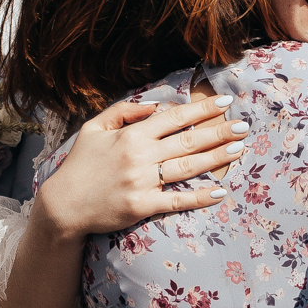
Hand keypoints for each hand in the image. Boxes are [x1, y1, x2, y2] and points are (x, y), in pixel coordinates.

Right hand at [33, 93, 248, 240]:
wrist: (63, 205)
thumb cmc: (80, 165)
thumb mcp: (94, 128)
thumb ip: (123, 111)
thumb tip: (155, 105)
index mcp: (130, 135)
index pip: (174, 117)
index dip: (201, 109)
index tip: (225, 101)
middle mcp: (139, 156)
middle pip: (188, 141)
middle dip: (219, 131)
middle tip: (244, 126)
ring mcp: (142, 182)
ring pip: (187, 167)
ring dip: (216, 158)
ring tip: (239, 149)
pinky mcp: (142, 206)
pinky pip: (176, 200)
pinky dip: (199, 196)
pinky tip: (219, 190)